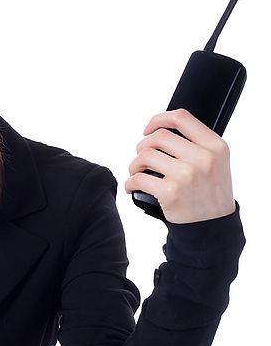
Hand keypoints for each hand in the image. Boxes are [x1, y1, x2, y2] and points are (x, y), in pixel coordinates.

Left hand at [124, 109, 235, 223]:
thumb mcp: (216, 163)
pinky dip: (130, 183)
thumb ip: (196, 145)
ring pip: (144, 156)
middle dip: (142, 146)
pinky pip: (137, 179)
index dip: (158, 120)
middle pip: (158, 137)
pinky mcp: (170, 192)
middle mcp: (203, 158)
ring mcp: (186, 175)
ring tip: (137, 173)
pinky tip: (133, 187)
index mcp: (216, 146)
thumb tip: (160, 130)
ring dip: (134, 165)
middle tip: (141, 158)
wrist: (212, 227)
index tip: (148, 129)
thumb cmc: (209, 193)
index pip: (181, 117)